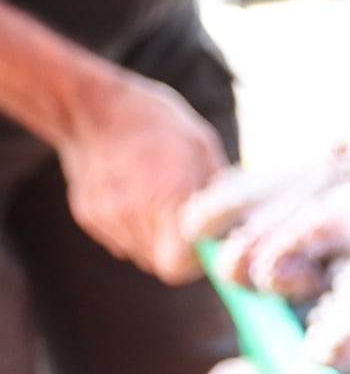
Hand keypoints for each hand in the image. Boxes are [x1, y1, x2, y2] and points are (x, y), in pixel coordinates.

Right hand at [60, 67, 228, 281]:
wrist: (92, 108)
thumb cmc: (156, 122)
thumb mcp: (202, 145)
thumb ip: (218, 190)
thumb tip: (236, 222)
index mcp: (166, 193)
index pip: (178, 264)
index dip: (197, 261)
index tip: (207, 241)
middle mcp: (131, 212)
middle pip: (160, 263)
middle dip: (180, 251)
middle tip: (189, 221)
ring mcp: (105, 217)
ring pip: (140, 254)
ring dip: (157, 240)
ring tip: (161, 201)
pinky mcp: (88, 216)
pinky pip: (121, 239)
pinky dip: (135, 229)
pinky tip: (138, 196)